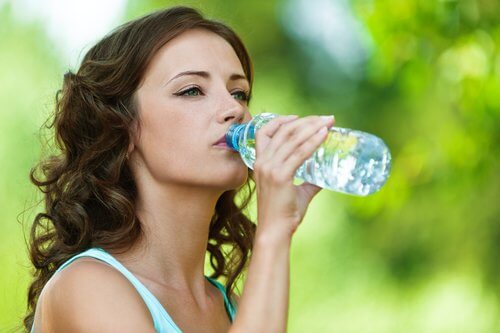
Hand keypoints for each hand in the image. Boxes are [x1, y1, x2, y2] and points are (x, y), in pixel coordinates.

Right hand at [253, 114, 334, 239]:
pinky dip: (313, 141)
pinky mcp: (280, 176)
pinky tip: (324, 135)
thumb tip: (324, 177)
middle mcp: (263, 162)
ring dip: (313, 127)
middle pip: (283, 131)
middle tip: (326, 118)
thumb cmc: (284, 214)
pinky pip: (300, 153)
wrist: (275, 231)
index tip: (298, 117)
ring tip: (328, 122)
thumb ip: (308, 182)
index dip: (280, 120)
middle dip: (306, 121)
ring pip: (292, 139)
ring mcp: (270, 168)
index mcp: (260, 163)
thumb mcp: (296, 191)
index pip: (264, 132)